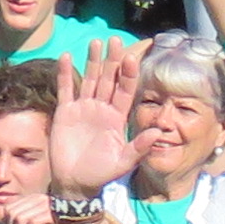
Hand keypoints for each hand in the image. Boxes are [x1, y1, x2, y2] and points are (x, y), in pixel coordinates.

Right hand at [50, 41, 139, 199]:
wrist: (75, 183)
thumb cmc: (101, 173)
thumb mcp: (123, 162)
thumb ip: (139, 147)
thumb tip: (158, 132)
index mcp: (117, 117)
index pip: (125, 91)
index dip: (128, 75)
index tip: (131, 58)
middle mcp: (102, 109)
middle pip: (108, 80)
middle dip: (112, 61)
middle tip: (115, 40)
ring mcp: (83, 109)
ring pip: (89, 80)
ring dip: (92, 61)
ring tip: (95, 42)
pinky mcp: (66, 112)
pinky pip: (66, 89)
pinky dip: (65, 74)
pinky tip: (66, 57)